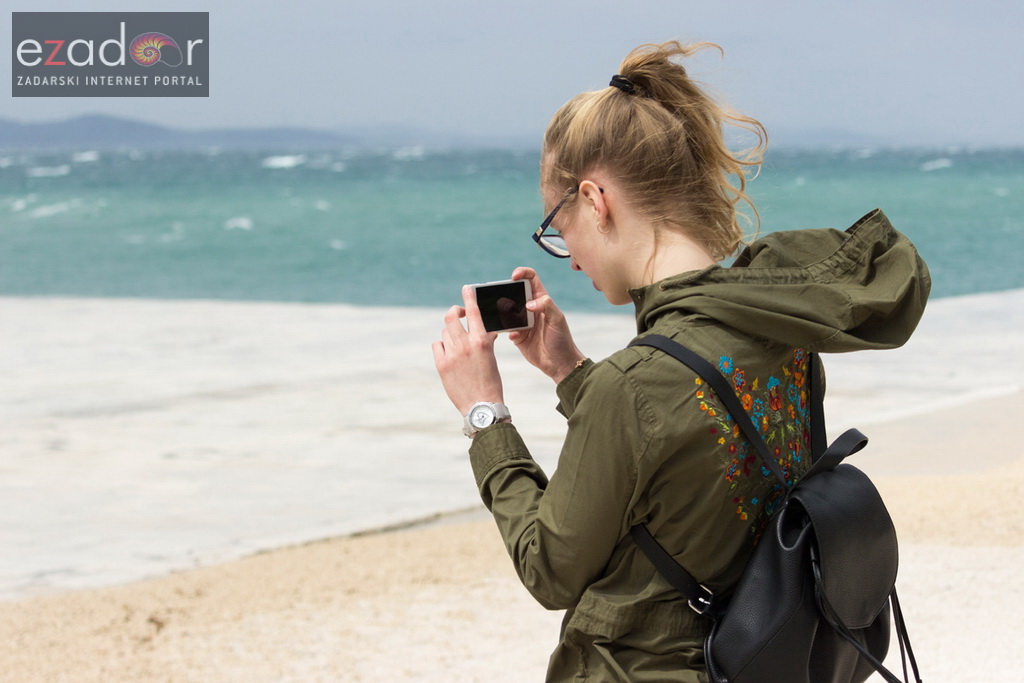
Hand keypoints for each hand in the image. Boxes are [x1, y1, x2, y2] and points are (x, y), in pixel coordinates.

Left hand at [431, 285, 504, 415]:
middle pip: (450, 318)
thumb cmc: (491, 382)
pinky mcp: (441, 365)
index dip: (468, 298)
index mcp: (481, 341)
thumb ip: (486, 342)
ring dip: (450, 334)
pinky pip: (437, 346)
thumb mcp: (492, 358)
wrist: (481, 406)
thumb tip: (486, 331)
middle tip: (457, 315)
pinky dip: (442, 346)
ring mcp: (451, 355)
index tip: (466, 288)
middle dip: (453, 313)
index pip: (473, 312)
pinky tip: (449, 354)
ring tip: (458, 344)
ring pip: (445, 333)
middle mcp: (465, 345)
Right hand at [508, 267, 585, 383]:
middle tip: (501, 297)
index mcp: (541, 300)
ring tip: (506, 318)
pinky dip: (508, 331)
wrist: (559, 363)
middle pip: (514, 293)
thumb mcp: (558, 320)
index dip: (522, 273)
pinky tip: (515, 336)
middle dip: (505, 292)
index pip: (530, 279)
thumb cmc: (562, 340)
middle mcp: (530, 309)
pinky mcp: (517, 336)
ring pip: (507, 311)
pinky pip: (507, 329)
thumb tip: (529, 303)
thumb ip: (546, 306)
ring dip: (503, 313)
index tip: (514, 276)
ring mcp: (522, 322)